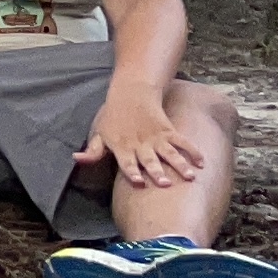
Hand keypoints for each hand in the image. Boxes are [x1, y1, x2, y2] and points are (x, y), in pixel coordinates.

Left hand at [78, 88, 204, 189]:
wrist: (131, 93)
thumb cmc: (113, 117)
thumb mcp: (100, 133)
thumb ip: (93, 151)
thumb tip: (75, 158)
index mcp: (121, 147)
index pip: (126, 162)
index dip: (132, 171)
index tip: (138, 182)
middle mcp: (139, 144)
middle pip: (149, 160)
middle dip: (157, 171)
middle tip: (165, 184)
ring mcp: (155, 138)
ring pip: (169, 152)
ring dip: (179, 164)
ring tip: (190, 176)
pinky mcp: (168, 131)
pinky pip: (182, 141)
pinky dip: (192, 150)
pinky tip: (202, 162)